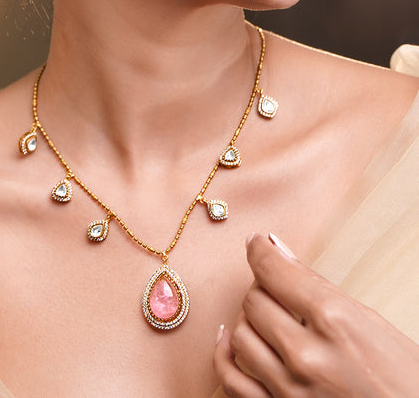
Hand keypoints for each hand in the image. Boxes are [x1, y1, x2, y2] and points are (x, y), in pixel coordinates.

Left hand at [213, 233, 418, 396]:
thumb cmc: (402, 379)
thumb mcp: (369, 321)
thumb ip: (318, 286)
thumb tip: (279, 252)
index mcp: (334, 321)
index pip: (274, 271)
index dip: (259, 249)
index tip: (256, 243)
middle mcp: (306, 355)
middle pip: (254, 301)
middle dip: (262, 286)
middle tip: (274, 286)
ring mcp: (290, 390)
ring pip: (240, 336)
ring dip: (249, 319)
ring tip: (267, 315)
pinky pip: (232, 381)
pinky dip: (223, 356)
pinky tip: (229, 340)